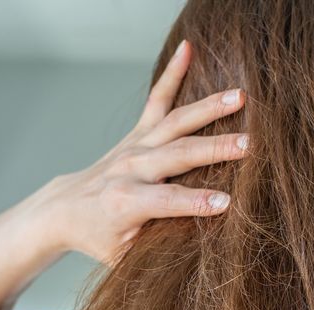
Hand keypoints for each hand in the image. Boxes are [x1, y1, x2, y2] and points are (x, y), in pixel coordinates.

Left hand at [34, 39, 249, 263]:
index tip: (228, 203)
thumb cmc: (101, 238)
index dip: (196, 203)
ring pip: (175, 122)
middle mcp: (130, 169)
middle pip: (177, 155)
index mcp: (126, 203)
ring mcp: (135, 146)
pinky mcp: (138, 132)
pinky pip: (157, 99)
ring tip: (240, 97)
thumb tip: (204, 247)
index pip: (167, 202)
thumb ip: (160, 247)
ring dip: (209, 108)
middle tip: (249, 144)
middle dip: (214, 149)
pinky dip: (172, 73)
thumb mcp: (127, 257)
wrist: (65, 208)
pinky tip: (189, 48)